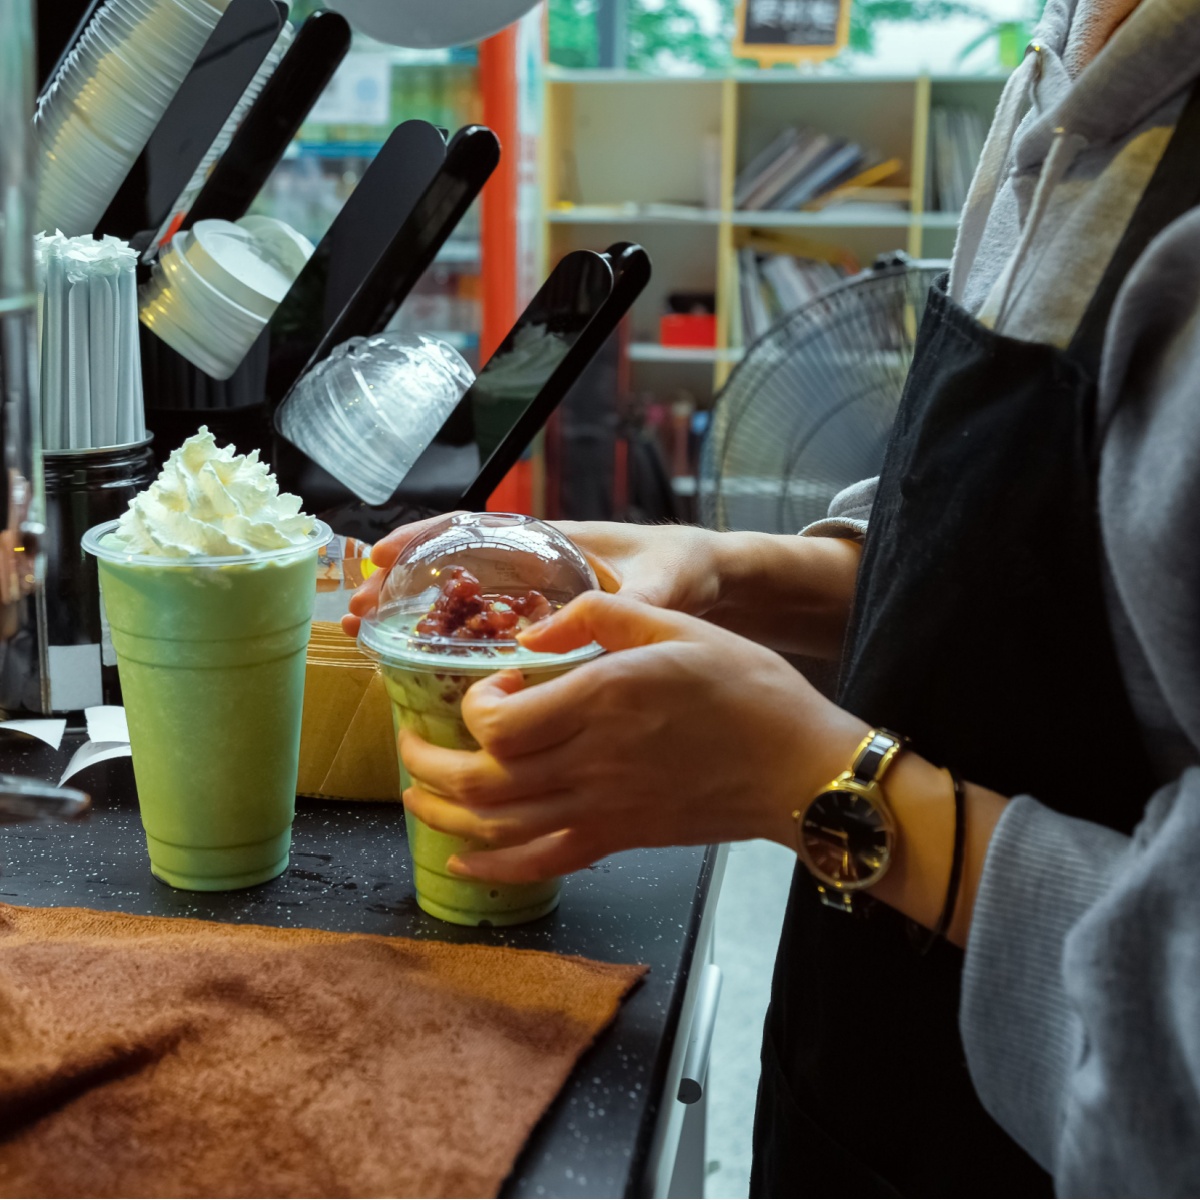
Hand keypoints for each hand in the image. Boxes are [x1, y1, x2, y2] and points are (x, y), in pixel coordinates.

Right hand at [341, 516, 727, 637]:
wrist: (711, 587)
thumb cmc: (684, 568)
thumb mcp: (662, 582)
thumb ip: (634, 602)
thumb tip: (591, 628)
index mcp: (550, 543)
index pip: (472, 529)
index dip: (421, 541)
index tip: (378, 558)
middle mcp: (533, 570)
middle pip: (452, 572)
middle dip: (401, 589)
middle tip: (356, 616)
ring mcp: (535, 603)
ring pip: (462, 608)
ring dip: (415, 622)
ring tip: (367, 644)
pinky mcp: (546, 635)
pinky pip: (487, 639)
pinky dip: (453, 652)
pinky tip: (424, 678)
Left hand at [398, 591, 869, 882]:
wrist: (799, 768)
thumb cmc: (747, 690)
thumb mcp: (678, 623)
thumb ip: (599, 615)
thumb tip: (534, 630)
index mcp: (605, 697)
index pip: (500, 721)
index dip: (473, 705)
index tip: (489, 685)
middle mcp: (593, 758)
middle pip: (480, 779)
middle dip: (428, 762)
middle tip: (412, 742)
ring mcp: (603, 807)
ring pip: (496, 825)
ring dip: (443, 811)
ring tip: (417, 790)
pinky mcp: (618, 837)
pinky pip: (540, 864)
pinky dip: (491, 868)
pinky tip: (463, 857)